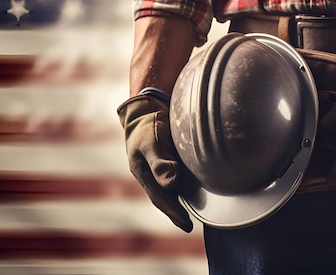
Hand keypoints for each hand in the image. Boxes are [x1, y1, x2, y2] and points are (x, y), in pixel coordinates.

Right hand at [117, 95, 192, 231]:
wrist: (146, 108)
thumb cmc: (147, 125)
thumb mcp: (150, 142)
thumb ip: (160, 161)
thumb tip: (172, 183)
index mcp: (142, 172)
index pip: (160, 197)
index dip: (173, 212)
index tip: (186, 225)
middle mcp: (149, 173)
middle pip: (164, 197)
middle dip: (175, 212)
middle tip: (189, 226)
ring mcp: (156, 167)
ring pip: (169, 189)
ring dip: (179, 202)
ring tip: (192, 214)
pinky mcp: (165, 159)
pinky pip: (174, 177)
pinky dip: (182, 187)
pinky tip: (192, 191)